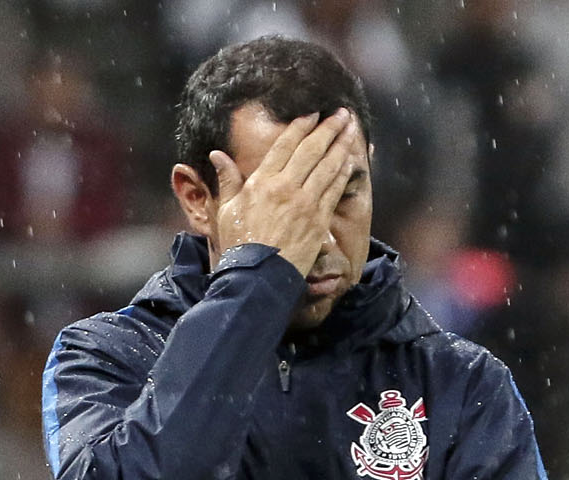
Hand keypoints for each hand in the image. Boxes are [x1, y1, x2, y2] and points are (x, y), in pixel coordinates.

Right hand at [208, 110, 359, 275]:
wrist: (257, 276)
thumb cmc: (238, 245)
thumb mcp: (226, 209)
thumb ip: (227, 179)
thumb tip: (217, 155)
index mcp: (261, 182)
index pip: (285, 145)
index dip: (301, 126)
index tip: (313, 114)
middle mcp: (285, 188)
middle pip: (311, 150)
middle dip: (328, 129)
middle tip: (342, 114)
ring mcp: (305, 203)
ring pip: (327, 167)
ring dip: (341, 146)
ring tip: (350, 130)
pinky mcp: (318, 220)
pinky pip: (334, 190)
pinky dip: (343, 173)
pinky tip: (350, 162)